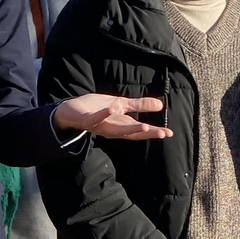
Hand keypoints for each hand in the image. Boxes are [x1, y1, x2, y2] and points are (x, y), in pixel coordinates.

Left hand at [53, 93, 172, 140]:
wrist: (70, 111)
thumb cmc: (96, 108)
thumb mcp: (120, 104)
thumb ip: (139, 105)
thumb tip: (161, 105)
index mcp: (120, 125)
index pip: (139, 130)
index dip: (153, 132)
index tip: (169, 133)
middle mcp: (111, 129)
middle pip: (131, 133)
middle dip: (146, 133)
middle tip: (162, 134)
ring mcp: (99, 126)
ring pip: (116, 130)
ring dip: (130, 128)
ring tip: (145, 125)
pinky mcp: (87, 120)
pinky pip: (96, 118)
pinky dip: (104, 114)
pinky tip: (112, 109)